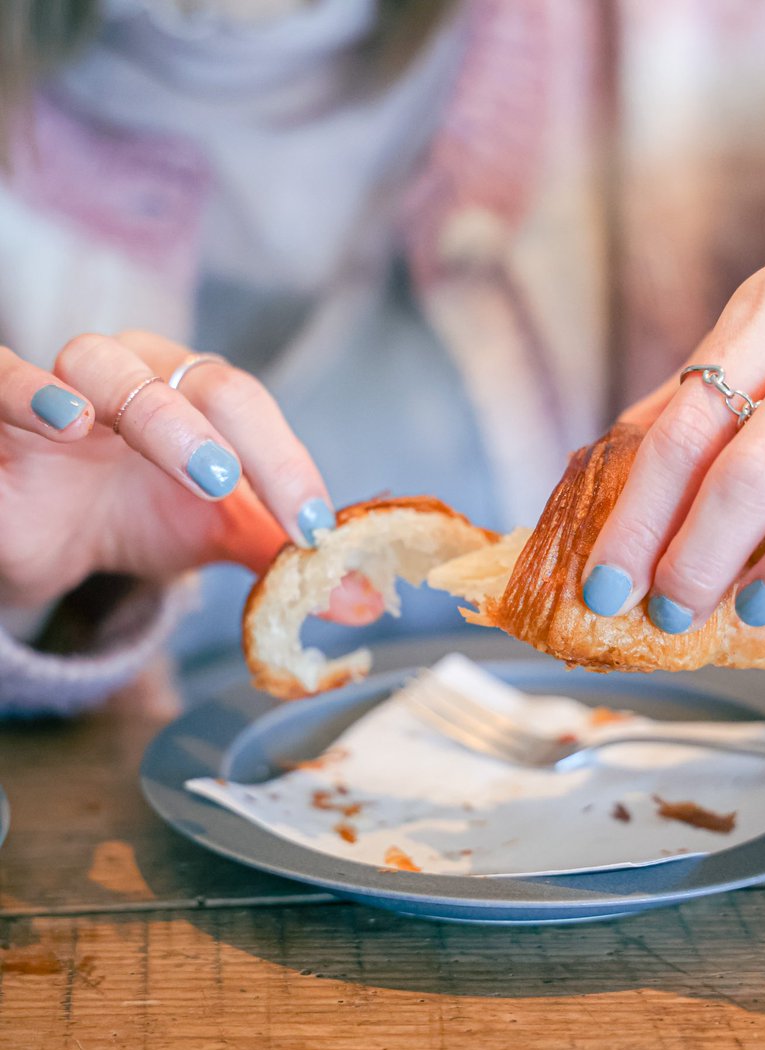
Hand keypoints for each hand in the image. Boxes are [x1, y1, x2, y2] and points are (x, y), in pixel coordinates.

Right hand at [0, 329, 382, 622]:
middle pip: (189, 378)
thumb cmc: (137, 510)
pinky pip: (4, 378)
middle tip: (236, 487)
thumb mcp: (214, 531)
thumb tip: (362, 602)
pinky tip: (64, 420)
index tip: (314, 532)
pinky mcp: (1, 412)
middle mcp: (135, 370)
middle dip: (223, 434)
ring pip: (100, 365)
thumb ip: (278, 555)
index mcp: (194, 390)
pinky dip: (30, 394)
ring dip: (150, 413)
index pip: (249, 408)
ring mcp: (64, 382)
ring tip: (188, 466)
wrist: (51, 533)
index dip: (285, 463)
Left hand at [581, 258, 764, 633]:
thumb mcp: (749, 340)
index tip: (604, 586)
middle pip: (744, 474)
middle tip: (666, 614)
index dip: (636, 523)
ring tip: (740, 609)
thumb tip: (600, 494)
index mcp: (763, 314)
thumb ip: (687, 407)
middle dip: (696, 559)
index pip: (681, 434)